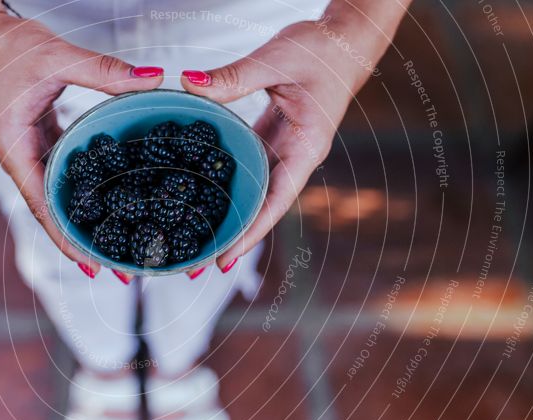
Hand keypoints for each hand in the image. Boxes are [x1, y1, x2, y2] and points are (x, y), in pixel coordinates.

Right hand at [0, 13, 163, 274]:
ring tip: (120, 243)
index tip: (91, 264)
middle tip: (119, 266)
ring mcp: (32, 153)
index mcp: (15, 150)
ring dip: (85, 219)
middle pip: (52, 211)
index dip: (66, 237)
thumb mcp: (55, 57)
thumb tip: (153, 79)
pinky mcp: (43, 142)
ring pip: (60, 196)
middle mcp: (22, 159)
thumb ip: (104, 70)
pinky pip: (66, 174)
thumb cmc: (6, 47)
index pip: (41, 206)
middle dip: (82, 241)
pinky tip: (112, 200)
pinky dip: (87, 190)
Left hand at [181, 18, 387, 270]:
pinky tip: (200, 200)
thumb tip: (189, 85)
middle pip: (261, 209)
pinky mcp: (270, 141)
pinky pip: (246, 171)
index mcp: (306, 149)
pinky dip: (224, 187)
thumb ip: (234, 76)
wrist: (343, 40)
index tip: (225, 260)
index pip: (276, 202)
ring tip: (193, 242)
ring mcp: (282, 153)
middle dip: (231, 238)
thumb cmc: (321, 50)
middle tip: (195, 265)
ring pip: (252, 194)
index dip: (250, 233)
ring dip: (227, 217)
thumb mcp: (276, 59)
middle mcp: (294, 159)